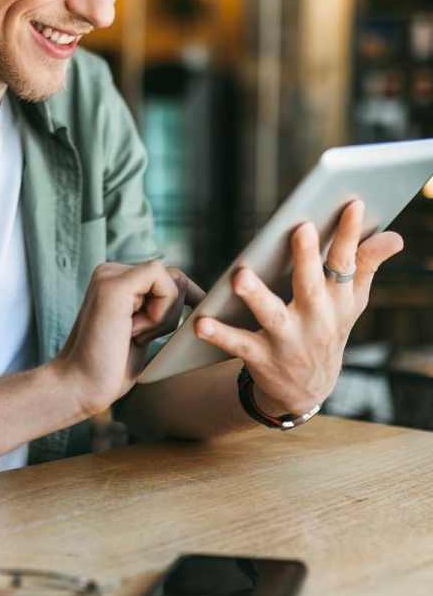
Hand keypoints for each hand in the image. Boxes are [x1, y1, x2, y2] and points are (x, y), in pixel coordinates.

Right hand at [53, 261, 204, 416]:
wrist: (79, 385)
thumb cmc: (111, 366)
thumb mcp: (142, 330)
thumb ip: (157, 309)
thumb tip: (196, 299)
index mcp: (116, 280)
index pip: (167, 277)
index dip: (183, 301)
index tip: (181, 326)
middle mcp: (111, 272)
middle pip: (174, 276)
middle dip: (173, 310)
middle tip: (139, 335)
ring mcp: (110, 275)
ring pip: (172, 279)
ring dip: (165, 315)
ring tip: (131, 335)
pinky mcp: (114, 286)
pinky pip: (164, 283)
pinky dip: (161, 312)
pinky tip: (133, 331)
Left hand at [194, 200, 403, 415]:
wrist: (307, 391)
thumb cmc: (325, 330)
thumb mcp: (349, 303)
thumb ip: (366, 266)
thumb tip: (394, 236)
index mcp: (336, 301)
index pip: (345, 263)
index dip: (350, 235)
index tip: (353, 204)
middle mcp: (315, 319)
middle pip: (310, 285)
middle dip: (307, 258)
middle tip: (301, 229)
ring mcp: (287, 339)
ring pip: (271, 315)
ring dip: (256, 296)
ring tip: (239, 276)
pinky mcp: (261, 357)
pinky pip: (238, 344)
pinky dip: (219, 335)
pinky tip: (201, 322)